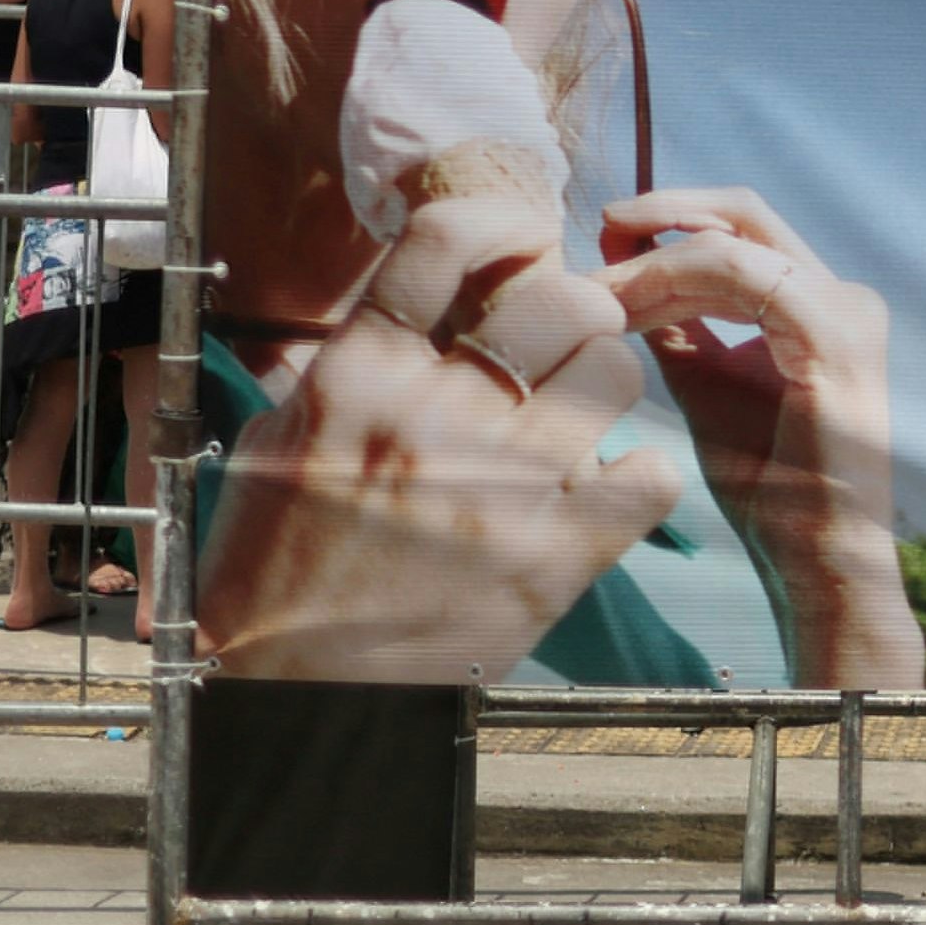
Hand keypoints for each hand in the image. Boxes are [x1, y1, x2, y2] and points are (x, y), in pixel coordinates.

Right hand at [197, 195, 678, 683]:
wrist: (289, 699)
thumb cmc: (273, 574)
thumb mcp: (275, 445)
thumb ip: (344, 367)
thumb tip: (408, 302)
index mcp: (356, 377)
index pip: (446, 240)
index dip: (504, 226)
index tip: (522, 246)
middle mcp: (433, 416)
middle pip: (562, 297)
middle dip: (576, 310)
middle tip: (564, 345)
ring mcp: (500, 486)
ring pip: (619, 370)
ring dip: (611, 382)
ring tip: (583, 414)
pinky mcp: (554, 557)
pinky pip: (652, 475)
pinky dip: (645, 476)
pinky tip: (610, 488)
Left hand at [598, 188, 922, 691]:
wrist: (816, 559)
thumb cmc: (770, 489)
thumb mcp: (707, 385)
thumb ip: (680, 329)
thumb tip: (623, 278)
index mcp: (819, 305)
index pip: (738, 230)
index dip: (664, 226)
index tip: (596, 253)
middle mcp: (843, 295)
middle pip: (741, 212)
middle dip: (659, 214)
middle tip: (593, 236)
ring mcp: (845, 310)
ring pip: (733, 240)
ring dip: (653, 258)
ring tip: (597, 291)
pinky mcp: (833, 333)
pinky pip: (741, 277)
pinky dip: (677, 281)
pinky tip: (630, 313)